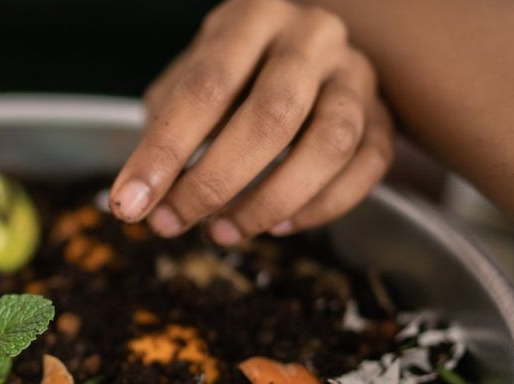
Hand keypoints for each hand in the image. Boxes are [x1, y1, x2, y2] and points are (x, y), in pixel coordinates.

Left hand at [110, 0, 393, 244]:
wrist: (296, 55)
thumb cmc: (229, 76)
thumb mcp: (185, 88)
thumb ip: (163, 137)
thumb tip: (140, 202)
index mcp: (253, 17)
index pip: (206, 87)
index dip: (164, 152)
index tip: (128, 205)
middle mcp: (313, 36)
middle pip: (273, 115)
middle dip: (215, 182)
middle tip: (173, 223)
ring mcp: (357, 74)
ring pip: (330, 145)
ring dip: (270, 201)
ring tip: (222, 232)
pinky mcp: (385, 116)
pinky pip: (365, 169)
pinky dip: (320, 208)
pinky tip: (277, 226)